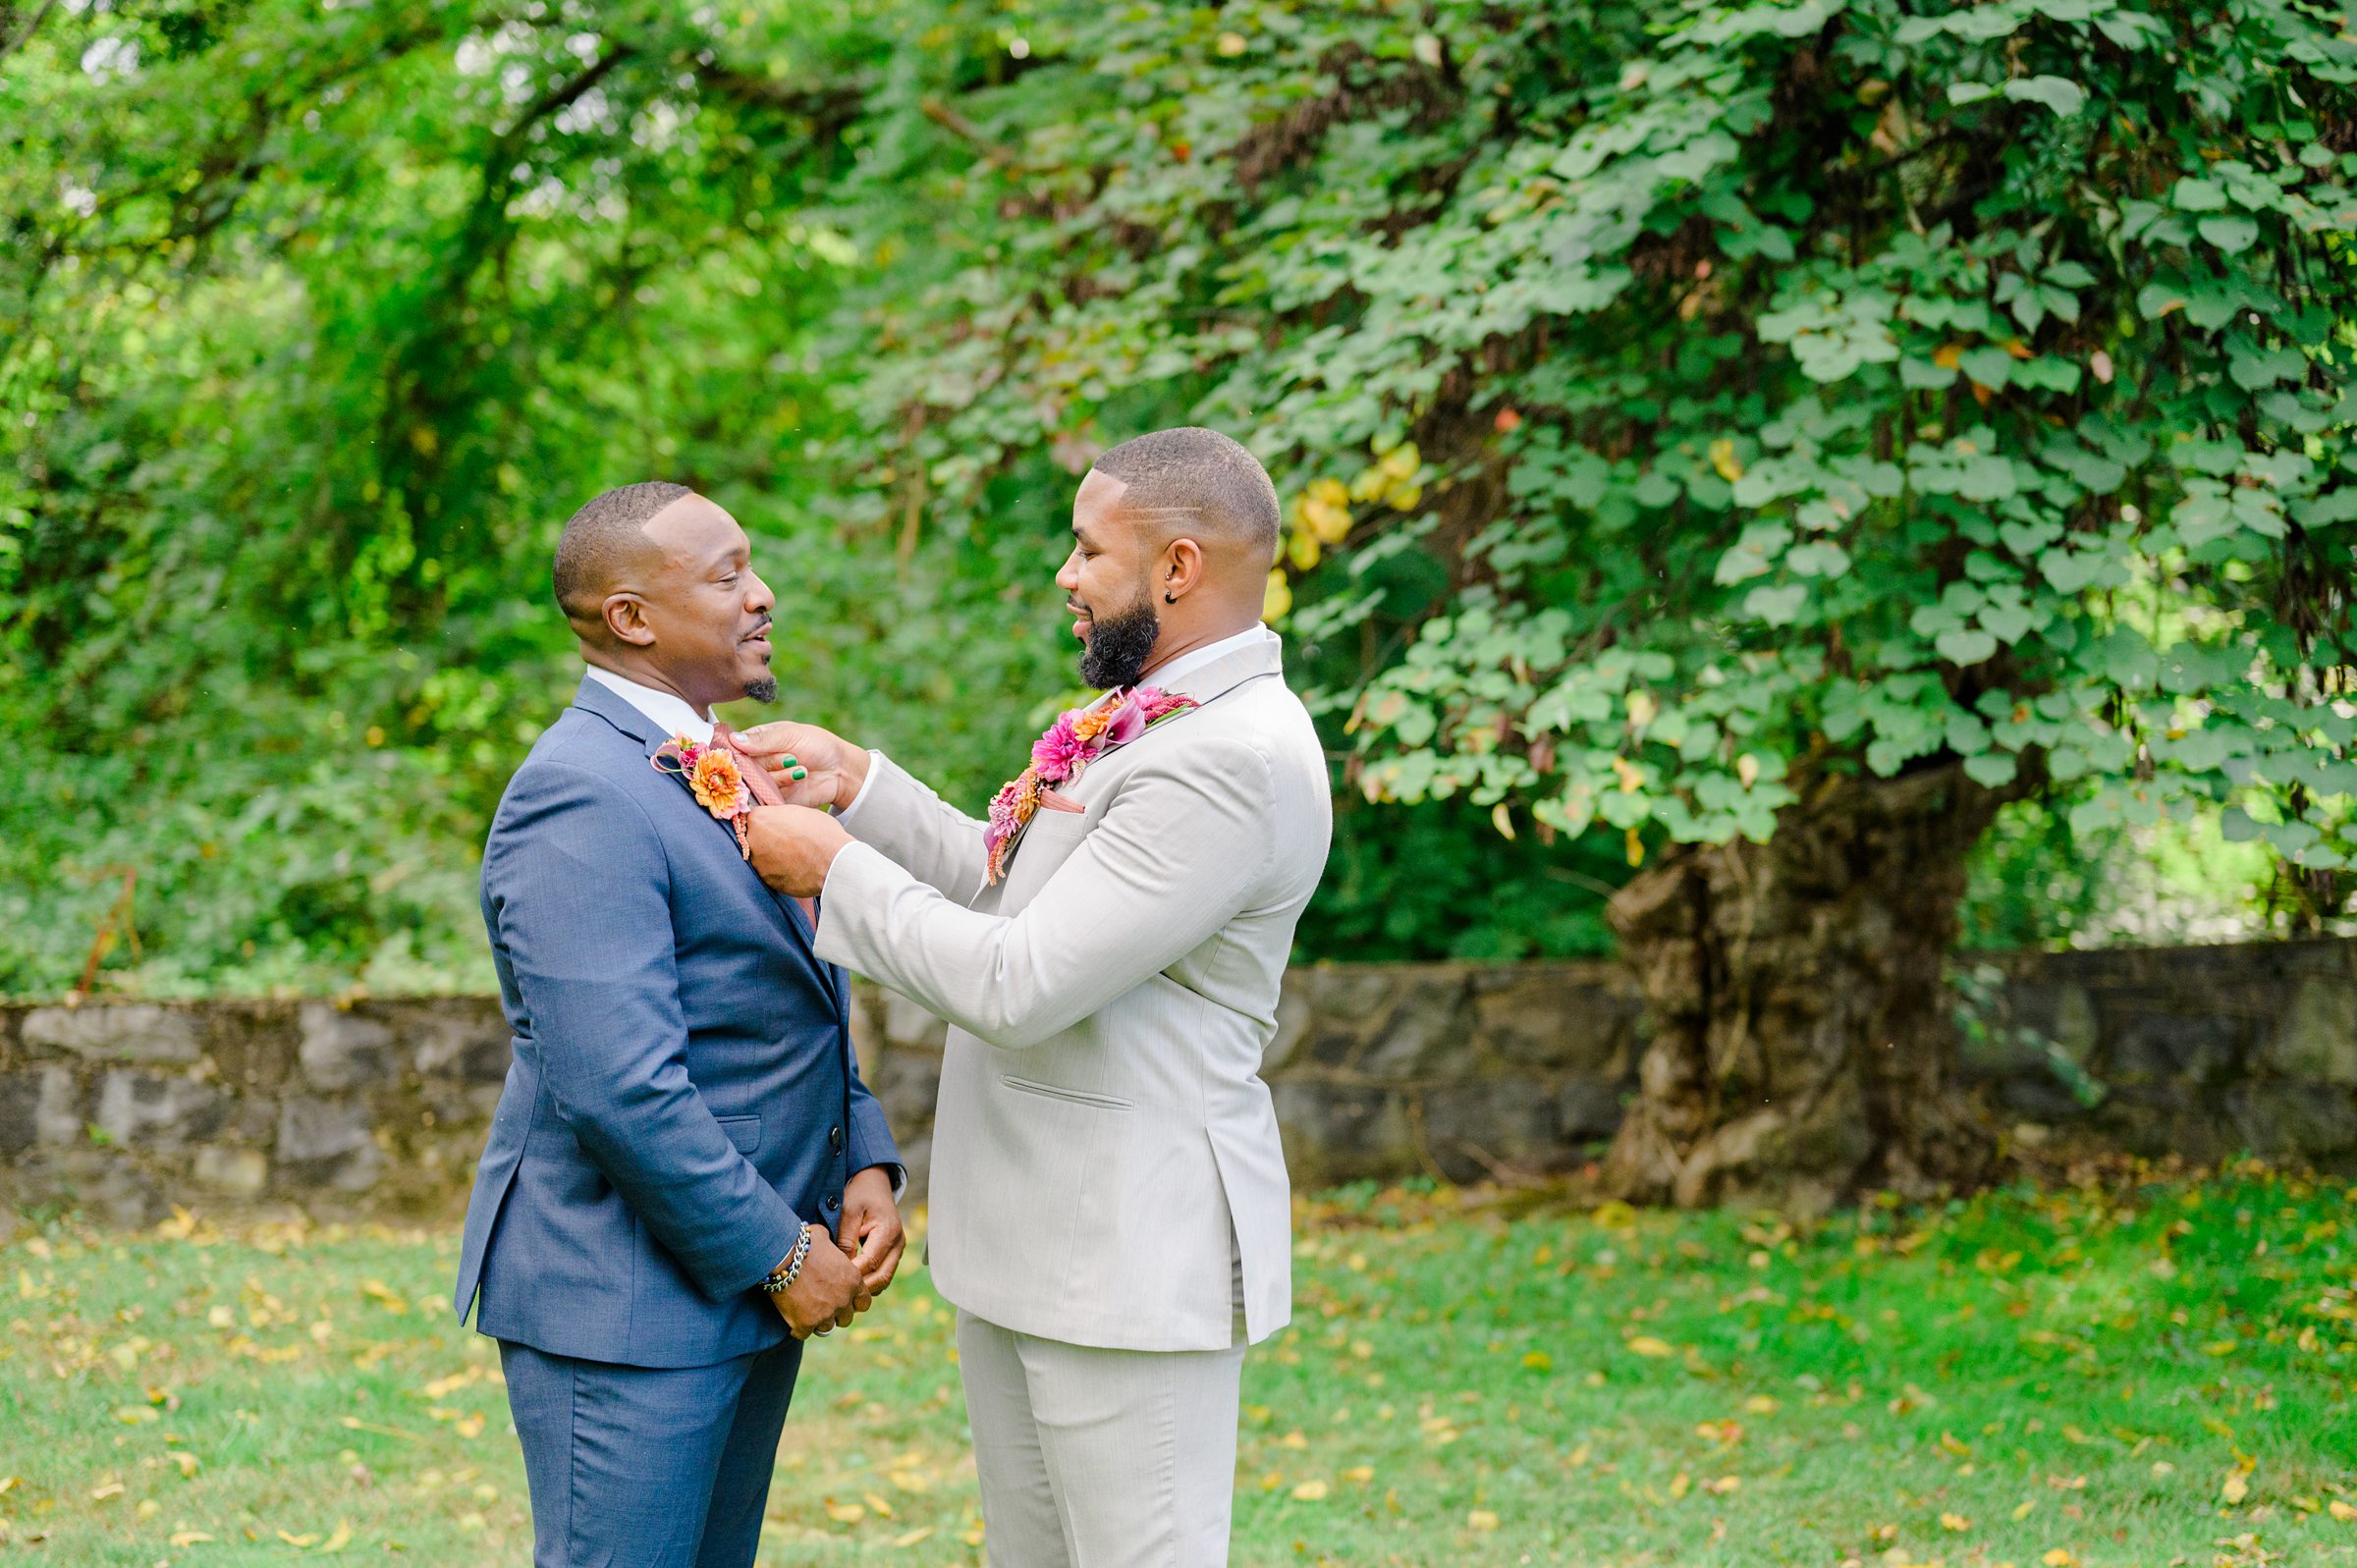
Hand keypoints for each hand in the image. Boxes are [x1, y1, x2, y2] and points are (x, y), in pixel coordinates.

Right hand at [733, 721, 869, 810]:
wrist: (840, 771)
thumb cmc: (817, 746)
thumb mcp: (791, 735)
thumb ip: (763, 740)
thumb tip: (734, 740)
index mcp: (756, 742)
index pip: (734, 747)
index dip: (740, 751)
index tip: (750, 752)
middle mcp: (755, 763)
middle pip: (743, 767)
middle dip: (769, 762)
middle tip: (791, 757)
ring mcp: (763, 782)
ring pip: (755, 783)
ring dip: (780, 775)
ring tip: (800, 769)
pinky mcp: (772, 800)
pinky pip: (766, 798)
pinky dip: (782, 788)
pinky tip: (798, 778)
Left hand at [744, 805, 852, 897]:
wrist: (834, 863)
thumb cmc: (822, 834)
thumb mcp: (800, 812)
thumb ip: (781, 816)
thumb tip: (777, 821)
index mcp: (759, 819)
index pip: (754, 819)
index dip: (767, 823)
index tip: (777, 827)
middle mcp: (752, 841)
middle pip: (754, 839)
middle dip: (767, 841)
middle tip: (788, 842)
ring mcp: (759, 864)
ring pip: (762, 859)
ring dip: (774, 858)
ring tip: (795, 857)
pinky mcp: (768, 882)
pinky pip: (772, 875)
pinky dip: (781, 873)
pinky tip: (797, 869)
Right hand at [769, 1225, 862, 1339]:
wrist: (782, 1255)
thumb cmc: (802, 1242)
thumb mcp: (824, 1238)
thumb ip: (831, 1247)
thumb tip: (825, 1241)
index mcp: (853, 1280)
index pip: (864, 1303)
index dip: (853, 1302)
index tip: (842, 1299)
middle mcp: (844, 1299)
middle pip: (846, 1319)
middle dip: (836, 1314)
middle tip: (822, 1306)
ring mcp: (826, 1314)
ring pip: (827, 1327)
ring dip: (817, 1321)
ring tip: (805, 1311)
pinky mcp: (806, 1323)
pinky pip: (804, 1334)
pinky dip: (797, 1328)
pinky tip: (792, 1319)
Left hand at [837, 1165, 904, 1303]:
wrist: (874, 1183)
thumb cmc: (860, 1194)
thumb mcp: (848, 1212)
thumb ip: (845, 1240)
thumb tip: (842, 1269)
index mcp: (889, 1231)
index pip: (871, 1262)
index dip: (852, 1274)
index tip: (832, 1281)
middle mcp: (898, 1243)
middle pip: (882, 1277)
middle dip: (860, 1288)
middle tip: (836, 1294)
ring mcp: (898, 1249)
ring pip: (884, 1279)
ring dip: (865, 1288)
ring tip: (842, 1291)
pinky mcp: (893, 1252)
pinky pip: (882, 1274)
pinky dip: (869, 1281)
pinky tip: (850, 1282)